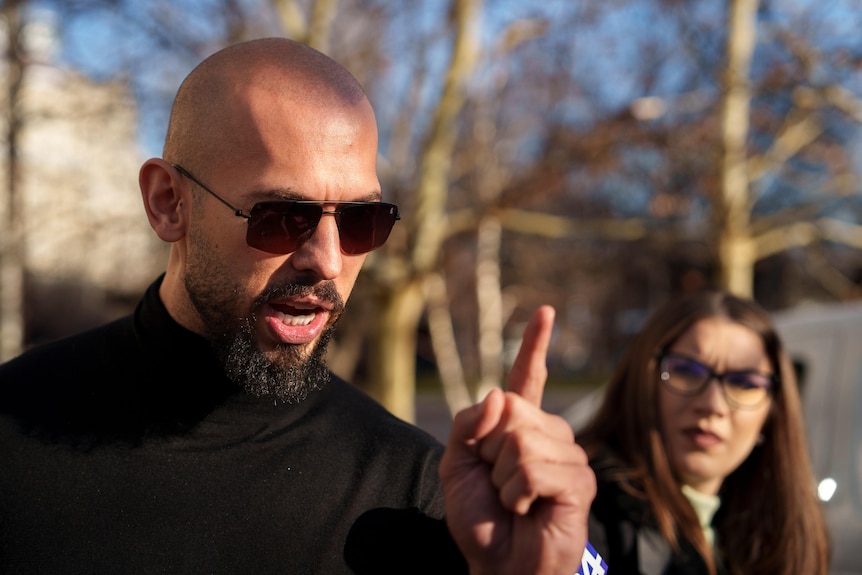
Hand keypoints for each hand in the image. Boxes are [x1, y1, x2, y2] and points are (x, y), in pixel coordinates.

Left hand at [439, 305, 595, 574]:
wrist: (497, 565)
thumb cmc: (481, 518)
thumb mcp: (456, 466)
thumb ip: (468, 426)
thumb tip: (499, 394)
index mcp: (520, 427)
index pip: (527, 378)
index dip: (534, 345)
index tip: (546, 311)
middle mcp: (549, 434)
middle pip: (511, 411)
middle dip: (489, 451)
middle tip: (497, 483)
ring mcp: (568, 455)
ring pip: (521, 441)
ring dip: (503, 479)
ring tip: (514, 501)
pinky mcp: (580, 482)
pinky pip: (534, 468)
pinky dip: (518, 493)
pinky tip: (527, 509)